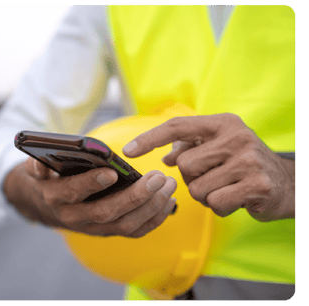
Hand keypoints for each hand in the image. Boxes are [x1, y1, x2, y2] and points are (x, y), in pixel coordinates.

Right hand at [3, 157, 176, 236]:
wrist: (48, 206)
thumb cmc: (49, 179)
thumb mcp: (36, 169)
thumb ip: (37, 165)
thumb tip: (40, 164)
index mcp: (57, 197)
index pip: (74, 193)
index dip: (92, 183)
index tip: (112, 172)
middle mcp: (76, 217)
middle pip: (107, 212)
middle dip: (135, 196)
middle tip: (157, 178)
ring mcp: (94, 228)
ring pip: (126, 225)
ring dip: (151, 207)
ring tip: (168, 186)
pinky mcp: (109, 231)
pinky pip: (135, 232)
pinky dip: (154, 219)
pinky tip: (168, 202)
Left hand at [122, 113, 295, 221]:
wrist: (288, 184)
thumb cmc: (244, 164)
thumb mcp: (220, 147)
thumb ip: (192, 147)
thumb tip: (166, 156)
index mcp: (222, 123)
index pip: (177, 127)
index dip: (150, 138)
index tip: (127, 150)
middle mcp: (236, 137)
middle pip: (184, 165)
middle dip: (192, 179)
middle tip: (213, 178)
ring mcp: (248, 160)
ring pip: (197, 188)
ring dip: (206, 195)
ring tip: (226, 188)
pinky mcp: (256, 185)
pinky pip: (215, 204)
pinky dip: (220, 208)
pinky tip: (236, 199)